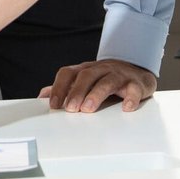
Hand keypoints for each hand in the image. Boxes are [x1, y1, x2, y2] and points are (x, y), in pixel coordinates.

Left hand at [39, 59, 156, 113]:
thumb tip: (43, 96)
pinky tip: (126, 108)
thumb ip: (65, 88)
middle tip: (71, 109)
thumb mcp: (84, 81)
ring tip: (88, 109)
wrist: (137, 71)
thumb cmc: (105, 79)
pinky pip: (134, 89)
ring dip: (96, 94)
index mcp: (85, 69)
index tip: (54, 105)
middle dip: (76, 92)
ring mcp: (119, 74)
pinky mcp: (136, 83)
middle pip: (86, 76)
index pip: (68, 73)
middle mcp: (101, 69)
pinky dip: (130, 98)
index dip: (59, 87)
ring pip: (107, 81)